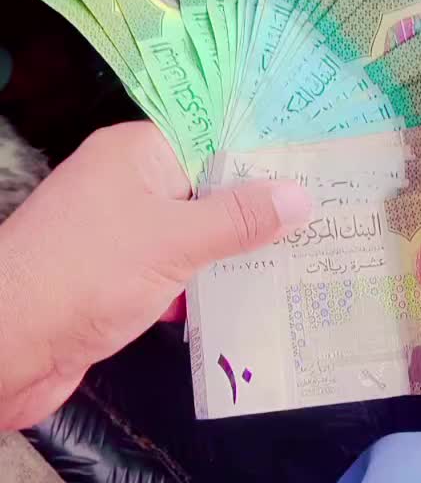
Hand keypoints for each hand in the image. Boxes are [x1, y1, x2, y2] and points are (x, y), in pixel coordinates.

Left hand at [0, 122, 310, 429]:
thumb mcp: (173, 241)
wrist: (4, 347)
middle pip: (207, 187)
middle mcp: (127, 186)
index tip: (318, 164)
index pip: (211, 135)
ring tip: (306, 260)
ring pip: (194, 235)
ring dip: (238, 254)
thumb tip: (299, 195)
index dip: (263, 150)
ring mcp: (121, 235)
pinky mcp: (118, 280)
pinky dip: (206, 288)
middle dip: (260, 208)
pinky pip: (176, 273)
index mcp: (136, 154)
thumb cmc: (85, 276)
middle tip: (327, 217)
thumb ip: (238, 219)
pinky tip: (253, 303)